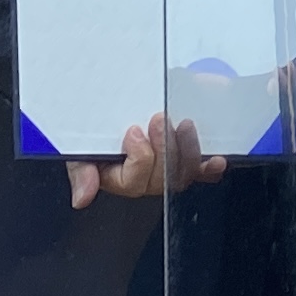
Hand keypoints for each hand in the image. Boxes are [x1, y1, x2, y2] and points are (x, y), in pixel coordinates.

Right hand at [67, 117, 227, 207]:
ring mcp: (166, 169)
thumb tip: (82, 199)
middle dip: (163, 150)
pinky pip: (200, 172)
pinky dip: (209, 168)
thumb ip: (81, 170)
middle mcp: (143, 177)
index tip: (133, 131)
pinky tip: (217, 161)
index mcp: (115, 176)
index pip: (132, 182)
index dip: (139, 159)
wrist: (110, 96)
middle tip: (158, 119)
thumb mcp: (78, 143)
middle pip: (160, 181)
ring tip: (183, 125)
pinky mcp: (184, 157)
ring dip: (186, 152)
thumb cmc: (92, 122)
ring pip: (182, 175)